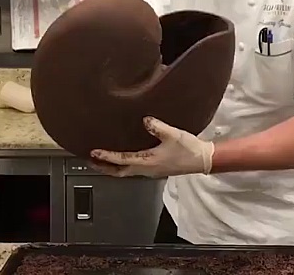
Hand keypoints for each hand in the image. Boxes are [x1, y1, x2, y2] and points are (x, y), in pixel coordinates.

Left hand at [89, 116, 214, 177]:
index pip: (122, 159)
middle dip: (104, 168)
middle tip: (91, 162)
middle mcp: (147, 169)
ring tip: (103, 161)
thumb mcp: (173, 135)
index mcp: (148, 162)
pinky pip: (134, 170)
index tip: (94, 152)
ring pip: (126, 172)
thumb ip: (158, 127)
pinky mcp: (156, 169)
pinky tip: (124, 159)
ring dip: (113, 168)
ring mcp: (151, 171)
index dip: (107, 156)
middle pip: (120, 172)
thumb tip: (145, 120)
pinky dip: (124, 166)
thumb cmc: (189, 149)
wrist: (202, 160)